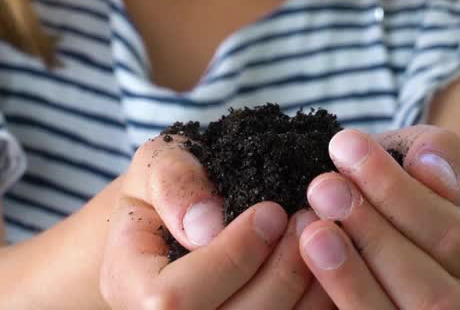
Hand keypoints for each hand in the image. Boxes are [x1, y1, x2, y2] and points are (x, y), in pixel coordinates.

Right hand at [100, 134, 334, 308]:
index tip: (271, 210)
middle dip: (280, 273)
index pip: (174, 299)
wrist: (176, 219)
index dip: (231, 257)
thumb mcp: (157, 163)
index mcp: (128, 287)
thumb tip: (207, 224)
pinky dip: (316, 303)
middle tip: (310, 221)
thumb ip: (174, 182)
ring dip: (306, 290)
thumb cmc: (167, 187)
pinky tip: (330, 265)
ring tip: (324, 238)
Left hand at [297, 126, 459, 308]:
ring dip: (350, 277)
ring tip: (311, 230)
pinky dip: (335, 299)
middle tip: (322, 187)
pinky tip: (305, 264)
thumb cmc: (408, 185)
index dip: (397, 193)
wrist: (386, 219)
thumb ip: (438, 151)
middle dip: (372, 235)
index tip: (345, 146)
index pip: (453, 234)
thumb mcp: (425, 156)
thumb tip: (431, 168)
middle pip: (431, 290)